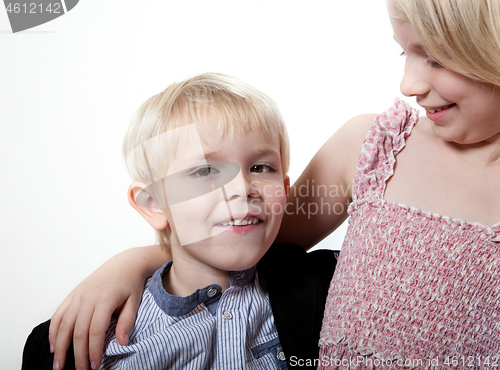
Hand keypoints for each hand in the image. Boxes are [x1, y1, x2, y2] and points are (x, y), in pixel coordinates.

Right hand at [49, 246, 169, 369]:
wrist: (125, 263)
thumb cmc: (131, 283)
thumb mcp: (135, 301)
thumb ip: (127, 322)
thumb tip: (122, 342)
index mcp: (105, 299)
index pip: (96, 331)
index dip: (94, 350)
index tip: (96, 366)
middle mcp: (88, 297)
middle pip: (78, 331)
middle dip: (78, 354)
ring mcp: (78, 295)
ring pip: (64, 324)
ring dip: (60, 346)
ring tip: (59, 365)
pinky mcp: (72, 294)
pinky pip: (58, 314)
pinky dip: (54, 331)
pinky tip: (54, 345)